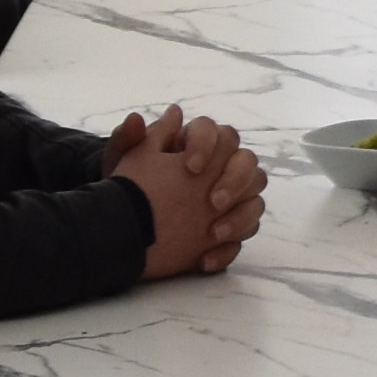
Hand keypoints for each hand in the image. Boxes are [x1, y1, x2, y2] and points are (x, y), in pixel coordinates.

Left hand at [115, 113, 257, 278]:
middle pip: (247, 162)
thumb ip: (128, 138)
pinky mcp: (228, 230)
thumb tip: (147, 117)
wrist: (122, 220)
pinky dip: (225, 251)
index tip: (189, 167)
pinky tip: (203, 260)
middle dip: (235, 181)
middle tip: (212, 202)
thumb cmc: (126, 184)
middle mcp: (221, 168)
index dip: (208, 146)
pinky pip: (241, 239)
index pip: (217, 133)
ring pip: (255, 200)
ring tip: (213, 233)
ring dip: (239, 218)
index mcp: (197, 144)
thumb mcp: (121, 162)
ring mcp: (230, 200)